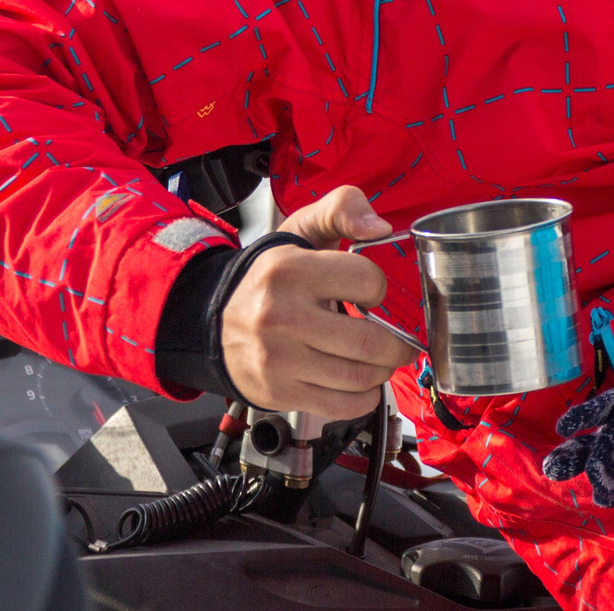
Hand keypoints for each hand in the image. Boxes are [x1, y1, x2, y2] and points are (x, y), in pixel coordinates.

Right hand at [220, 186, 417, 417]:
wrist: (213, 319)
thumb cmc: (269, 276)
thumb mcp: (301, 228)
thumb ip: (343, 208)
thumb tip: (380, 227)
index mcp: (289, 270)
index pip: (366, 281)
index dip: (379, 288)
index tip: (372, 293)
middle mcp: (282, 317)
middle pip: (370, 341)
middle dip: (398, 342)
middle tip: (401, 338)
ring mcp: (279, 360)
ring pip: (360, 377)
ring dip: (383, 370)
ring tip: (381, 357)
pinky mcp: (280, 393)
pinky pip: (342, 405)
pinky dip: (364, 397)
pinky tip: (361, 381)